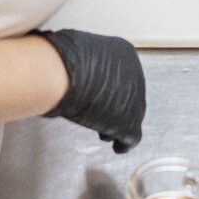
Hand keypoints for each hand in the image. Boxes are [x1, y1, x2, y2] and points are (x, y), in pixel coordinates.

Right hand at [41, 27, 146, 150]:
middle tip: (98, 113)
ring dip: (115, 123)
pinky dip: (122, 143)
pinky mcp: (130, 123)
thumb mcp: (77, 52)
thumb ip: (84, 62)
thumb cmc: (63, 60)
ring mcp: (135, 100)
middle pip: (128, 94)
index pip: (121, 72)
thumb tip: (72, 70)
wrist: (65, 74)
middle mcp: (135, 74)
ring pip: (130, 115)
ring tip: (102, 132)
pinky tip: (117, 147)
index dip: (109, 86)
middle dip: (114, 106)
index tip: (99, 93)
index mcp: (124, 51)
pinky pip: (131, 138)